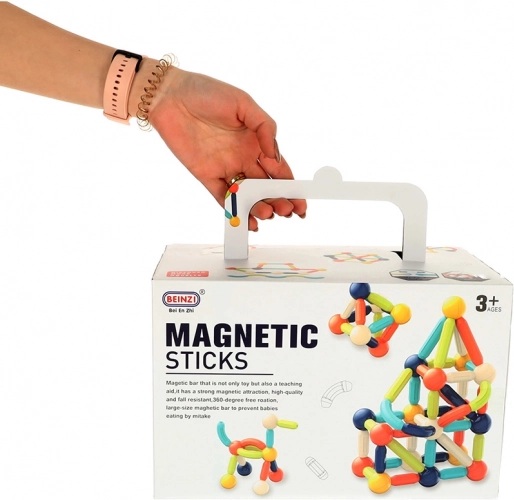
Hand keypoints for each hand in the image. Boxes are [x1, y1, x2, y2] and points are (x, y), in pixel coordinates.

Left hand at [144, 66, 306, 230]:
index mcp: (257, 143)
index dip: (292, 188)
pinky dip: (235, 211)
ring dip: (260, 208)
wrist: (170, 96)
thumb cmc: (208, 92)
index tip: (301, 203)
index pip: (280, 170)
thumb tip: (276, 156)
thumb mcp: (244, 103)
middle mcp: (245, 158)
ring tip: (267, 214)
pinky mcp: (207, 176)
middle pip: (267, 187)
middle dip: (279, 201)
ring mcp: (226, 169)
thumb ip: (265, 127)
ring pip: (248, 196)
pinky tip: (248, 223)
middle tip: (286, 211)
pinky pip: (223, 198)